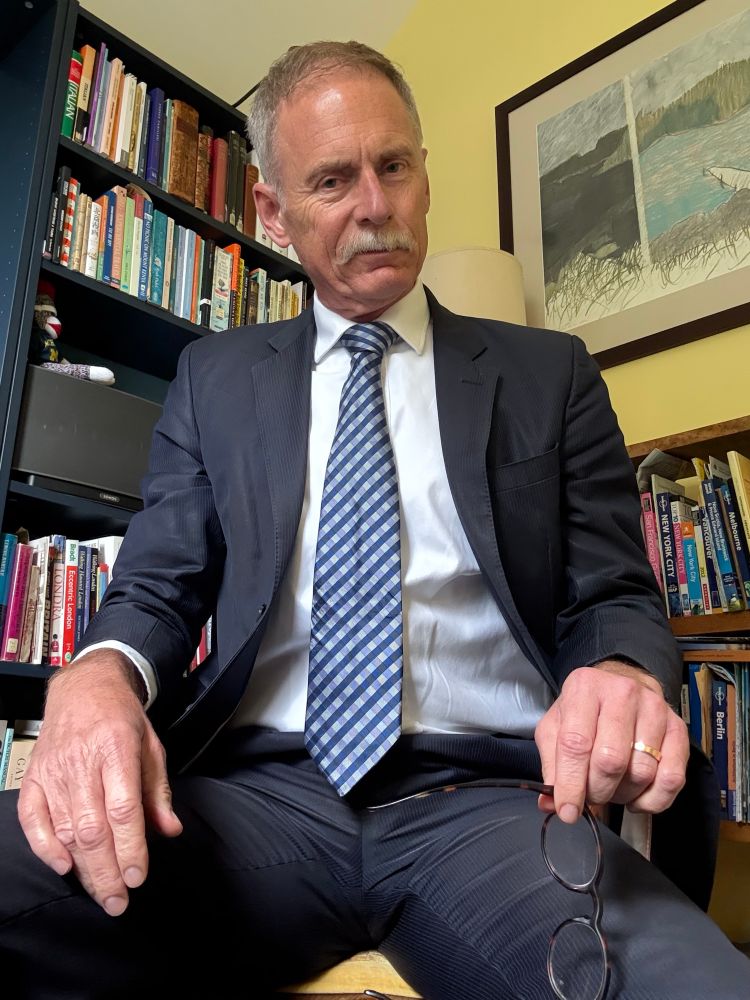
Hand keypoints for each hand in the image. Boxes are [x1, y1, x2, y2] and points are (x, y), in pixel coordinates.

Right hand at [17, 650, 181, 914]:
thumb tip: (170, 831)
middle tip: (119, 902)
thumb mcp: (151, 746)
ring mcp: (54, 771)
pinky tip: (63, 867)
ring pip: (66, 829)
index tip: (138, 876)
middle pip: (93, 828)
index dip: (130, 846)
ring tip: (102, 893)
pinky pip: (32, 820)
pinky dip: (44, 846)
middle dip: (106, 871)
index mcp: (116, 749)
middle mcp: (82, 762)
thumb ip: (158, 792)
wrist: (84, 688)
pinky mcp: (34, 778)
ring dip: (83, 868)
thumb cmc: (122, 719)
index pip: (123, 808)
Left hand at [535, 659, 688, 822]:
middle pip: (611, 761)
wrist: (621, 686)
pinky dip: (652, 800)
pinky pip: (672, 779)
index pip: (576, 744)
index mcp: (584, 688)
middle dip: (597, 791)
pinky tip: (637, 796)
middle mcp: (622, 693)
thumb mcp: (556, 727)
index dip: (571, 784)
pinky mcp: (678, 728)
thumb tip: (550, 803)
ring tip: (612, 788)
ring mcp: (654, 709)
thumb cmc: (585, 711)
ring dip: (623, 794)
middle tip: (591, 795)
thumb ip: (551, 764)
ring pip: (641, 773)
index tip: (568, 811)